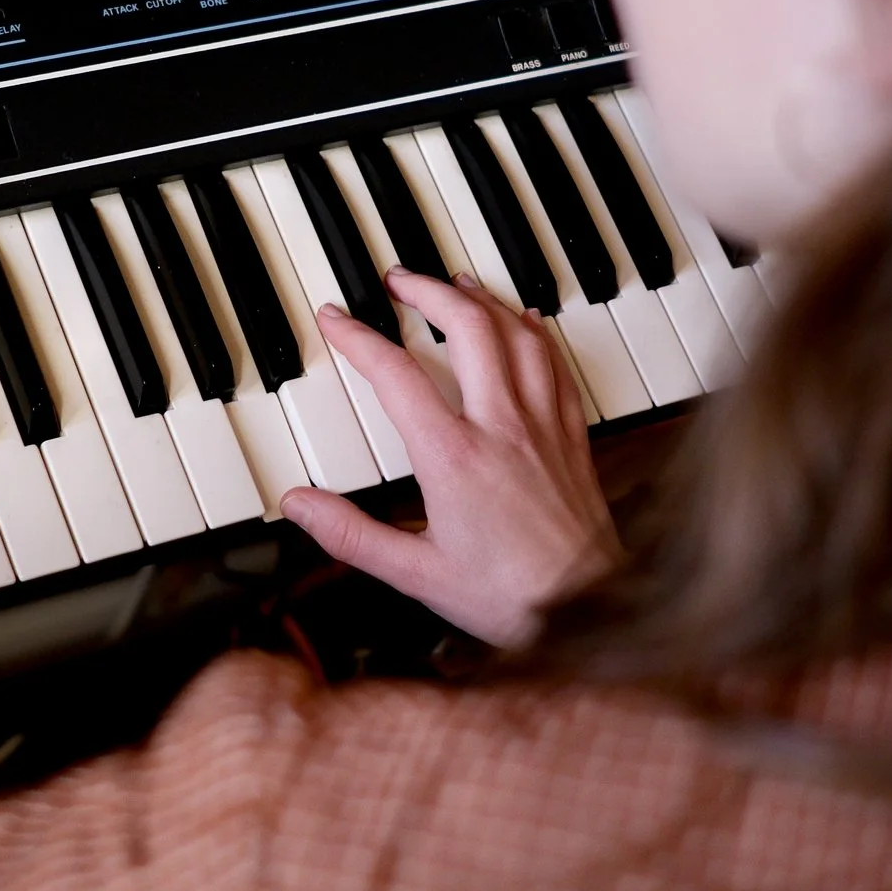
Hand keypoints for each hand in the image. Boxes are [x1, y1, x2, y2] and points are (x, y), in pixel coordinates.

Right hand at [282, 269, 622, 646]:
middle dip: (427, 291)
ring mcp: (542, 426)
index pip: (396, 374)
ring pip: (516, 335)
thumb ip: (352, 535)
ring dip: (482, 300)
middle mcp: (501, 427)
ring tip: (455, 282)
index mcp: (453, 456)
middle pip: (466, 327)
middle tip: (398, 280)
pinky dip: (534, 332)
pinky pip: (555, 364)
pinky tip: (524, 321)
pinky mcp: (572, 436)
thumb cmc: (508, 597)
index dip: (359, 338)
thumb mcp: (415, 574)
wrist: (591, 609)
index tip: (336, 318)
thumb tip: (300, 505)